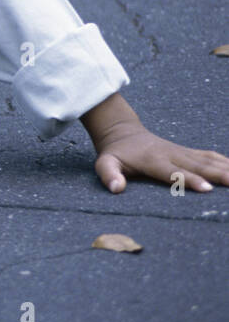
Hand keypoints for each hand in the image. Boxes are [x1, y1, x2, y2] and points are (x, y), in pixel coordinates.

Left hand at [82, 94, 228, 192]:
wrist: (122, 132)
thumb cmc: (115, 153)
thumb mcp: (105, 163)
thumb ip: (109, 174)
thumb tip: (116, 188)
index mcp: (153, 160)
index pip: (173, 172)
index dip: (189, 179)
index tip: (207, 188)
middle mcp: (171, 154)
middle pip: (198, 165)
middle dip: (219, 175)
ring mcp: (182, 152)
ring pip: (208, 160)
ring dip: (227, 168)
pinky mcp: (188, 152)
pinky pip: (210, 156)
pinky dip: (226, 162)